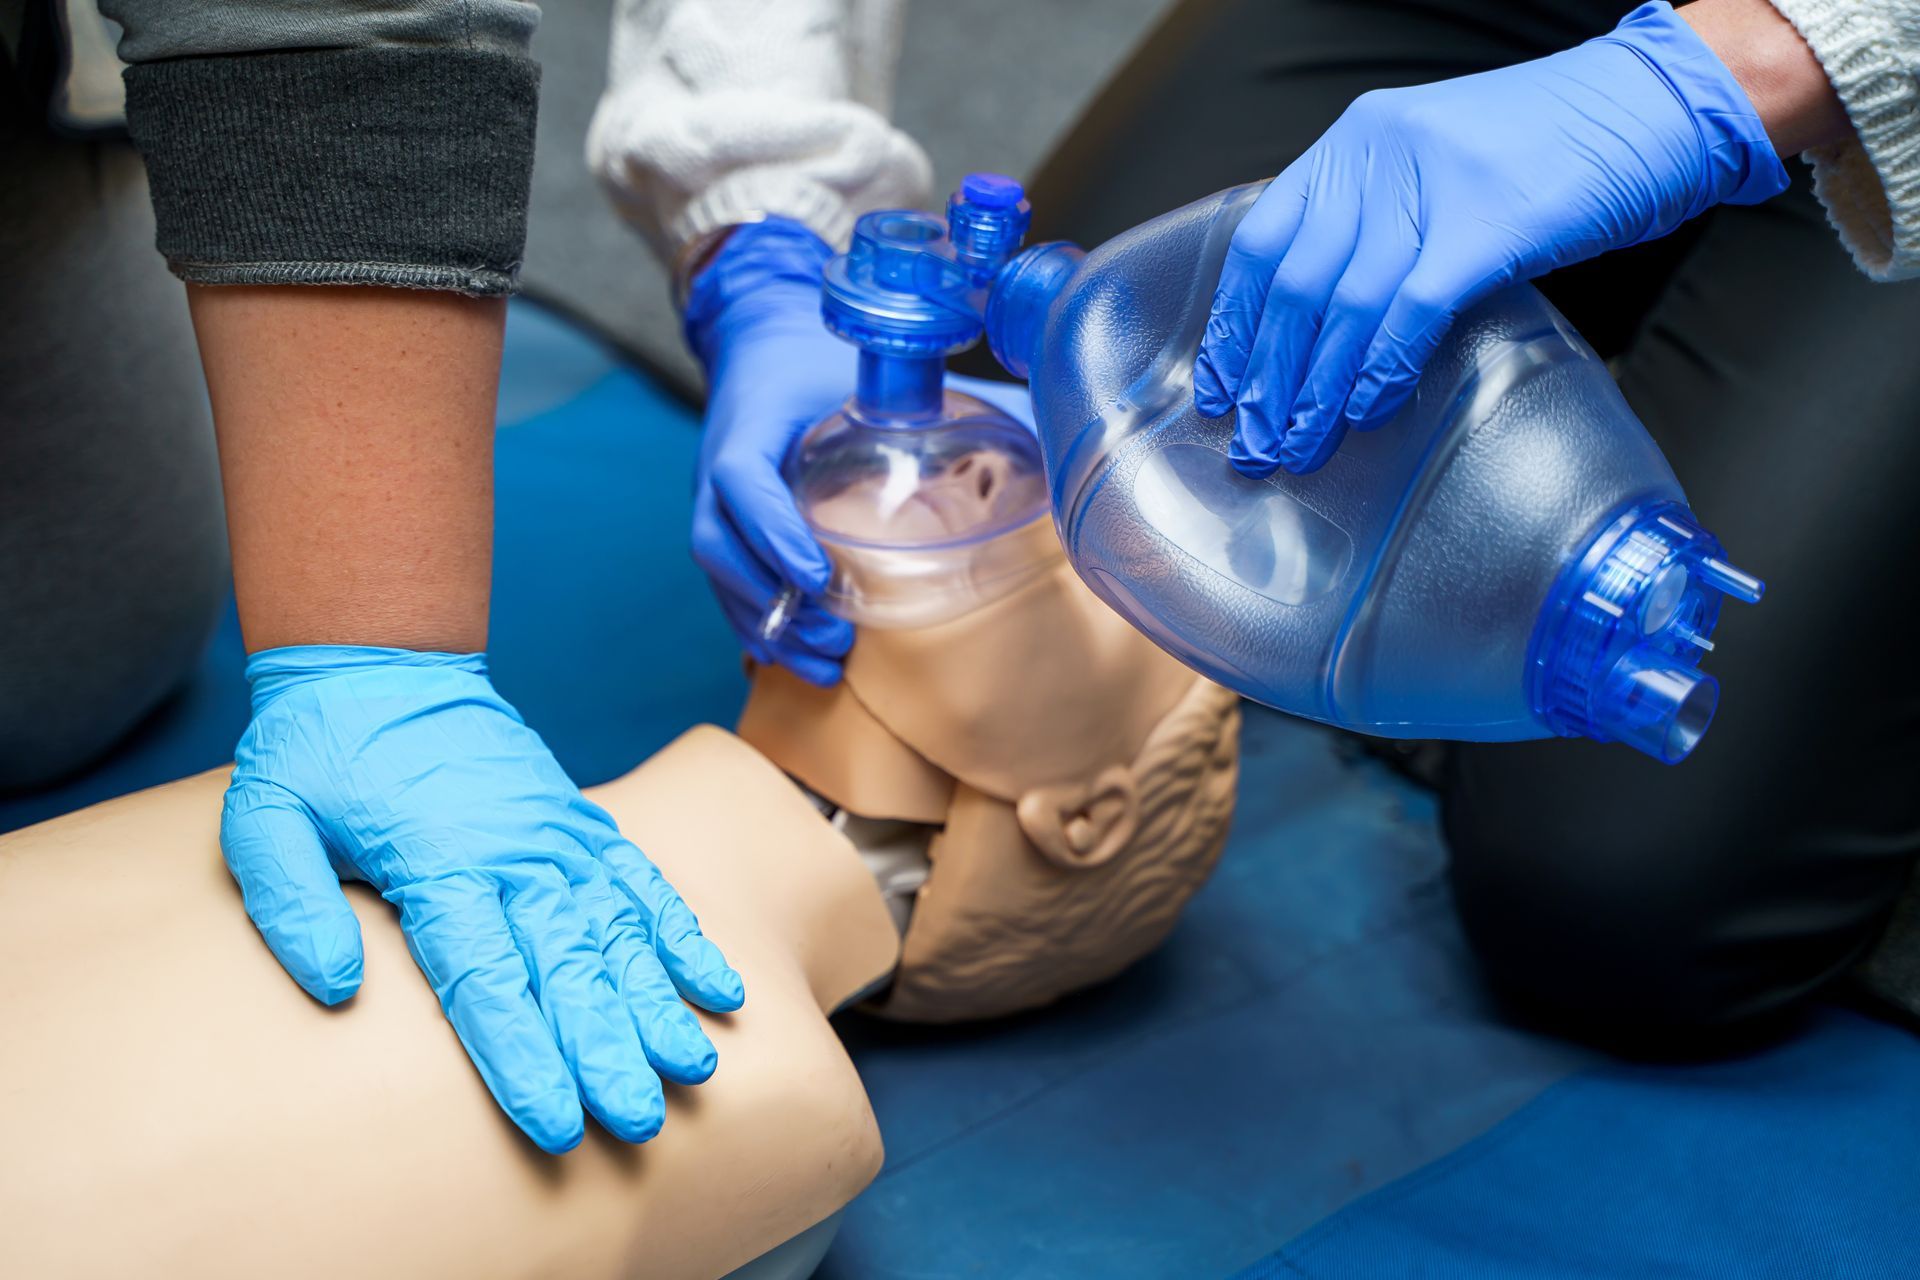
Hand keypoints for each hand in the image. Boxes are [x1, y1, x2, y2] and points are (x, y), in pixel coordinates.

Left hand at [221, 645, 744, 1153]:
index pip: (485, 975)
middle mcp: (515, 852)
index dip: (523, 1054)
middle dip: (608, 1049)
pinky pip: (644, 884)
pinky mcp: (582, 825)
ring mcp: (558, 836)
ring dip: (658, 1003)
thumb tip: (336, 989)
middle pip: (569, 965)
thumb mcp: (263, 819)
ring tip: (691, 1069)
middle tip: (638, 1120)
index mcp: (438, 860)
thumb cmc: (316, 755)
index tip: (556, 1121)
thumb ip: (291, 903)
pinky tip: (719, 989)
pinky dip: (684, 937)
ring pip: (619, 931)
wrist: (385, 665)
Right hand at [685, 218, 1037, 683]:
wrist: (764, 339)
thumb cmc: (821, 359)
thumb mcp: (868, 371)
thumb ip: (935, 399)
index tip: (818, 575)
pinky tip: (799, 657)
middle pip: (721, 547)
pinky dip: (761, 625)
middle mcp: (721, 470)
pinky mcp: (726, 527)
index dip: (772, 532)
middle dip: (774, 604)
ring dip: (770, 628)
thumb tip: (1040, 417)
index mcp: (751, 426)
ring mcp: (717, 503)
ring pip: (722, 576)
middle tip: (836, 642)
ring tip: (826, 668)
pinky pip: (729, 585)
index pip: (742, 482)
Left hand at [1193, 0, 1786, 476]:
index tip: (1220, 389)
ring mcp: (1432, 186)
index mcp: (1355, 141)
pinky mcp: (1488, 222)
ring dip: (1315, 391)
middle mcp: (1378, 156)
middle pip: (1294, 286)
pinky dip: (1380, 370)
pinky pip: (1410, 311)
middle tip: (1253, 443)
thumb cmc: (1554, 148)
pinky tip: (1364, 413)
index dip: (1233, 325)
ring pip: (1344, 308)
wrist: (1659, 103)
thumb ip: (1376, 224)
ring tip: (1300, 447)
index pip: (1260, 242)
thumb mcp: (1435, 164)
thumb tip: (1322, 323)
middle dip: (1268, 378)